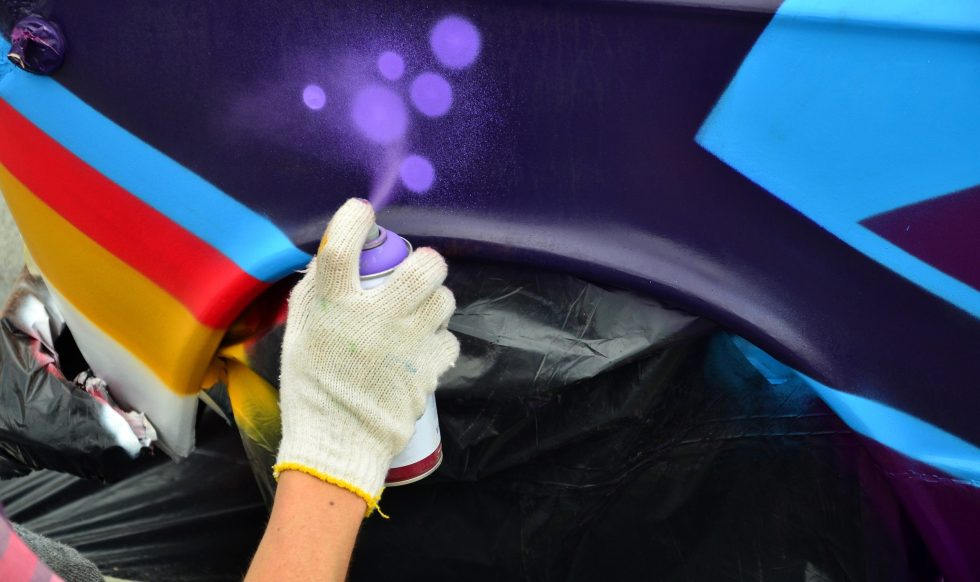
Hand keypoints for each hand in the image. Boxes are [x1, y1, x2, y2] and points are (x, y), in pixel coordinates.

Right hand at [273, 199, 458, 514]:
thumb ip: (317, 292)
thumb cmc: (313, 386)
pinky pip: (449, 341)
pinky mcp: (429, 370)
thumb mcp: (301, 333)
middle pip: (423, 269)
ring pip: (444, 301)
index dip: (354, 219)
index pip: (342, 248)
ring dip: (435, 302)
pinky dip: (438, 342)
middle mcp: (375, 320)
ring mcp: (408, 346)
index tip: (361, 213)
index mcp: (334, 308)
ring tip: (420, 314)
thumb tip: (335, 256)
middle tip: (417, 273)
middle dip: (426, 263)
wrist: (338, 441)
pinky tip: (422, 349)